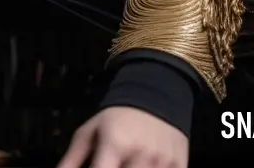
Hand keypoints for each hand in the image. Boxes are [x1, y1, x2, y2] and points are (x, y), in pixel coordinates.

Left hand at [55, 105, 188, 167]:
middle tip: (111, 165)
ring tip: (125, 164)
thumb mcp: (91, 131)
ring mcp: (162, 163)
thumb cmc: (118, 117)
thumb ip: (73, 158)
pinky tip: (142, 166)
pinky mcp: (180, 166)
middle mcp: (140, 155)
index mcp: (115, 144)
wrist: (155, 94)